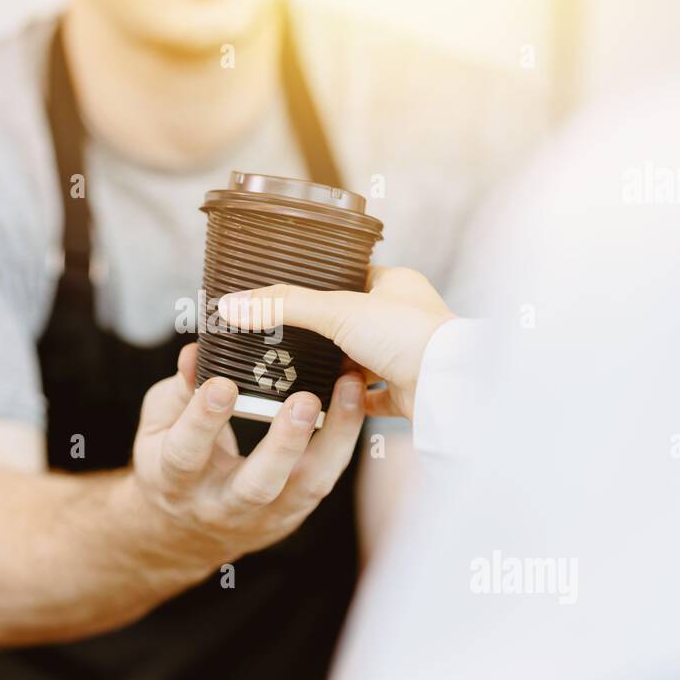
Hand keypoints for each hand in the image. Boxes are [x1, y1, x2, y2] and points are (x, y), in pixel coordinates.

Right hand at [129, 344, 366, 557]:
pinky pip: (325, 476)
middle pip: (256, 485)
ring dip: (333, 438)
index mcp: (174, 480)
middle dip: (283, 445)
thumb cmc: (172, 461)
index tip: (222, 384)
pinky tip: (356, 397)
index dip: (202, 420)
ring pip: (306, 484)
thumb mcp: (160, 425)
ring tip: (349, 387)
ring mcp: (264, 515)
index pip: (186, 453)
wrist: (187, 531)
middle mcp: (220, 505)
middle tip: (304, 401)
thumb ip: (179, 389)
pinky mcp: (294, 512)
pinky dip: (344, 437)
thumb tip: (194, 352)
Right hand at [217, 267, 454, 418]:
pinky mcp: (406, 391)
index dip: (321, 284)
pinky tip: (326, 403)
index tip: (290, 294)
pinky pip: (372, 397)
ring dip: (334, 367)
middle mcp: (404, 318)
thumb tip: (232, 304)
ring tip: (297, 370)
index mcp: (395, 285)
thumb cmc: (409, 335)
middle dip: (323, 333)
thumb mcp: (337, 310)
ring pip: (361, 359)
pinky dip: (349, 400)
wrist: (447, 386)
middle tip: (284, 338)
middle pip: (353, 321)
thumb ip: (283, 306)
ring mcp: (407, 356)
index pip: (351, 277)